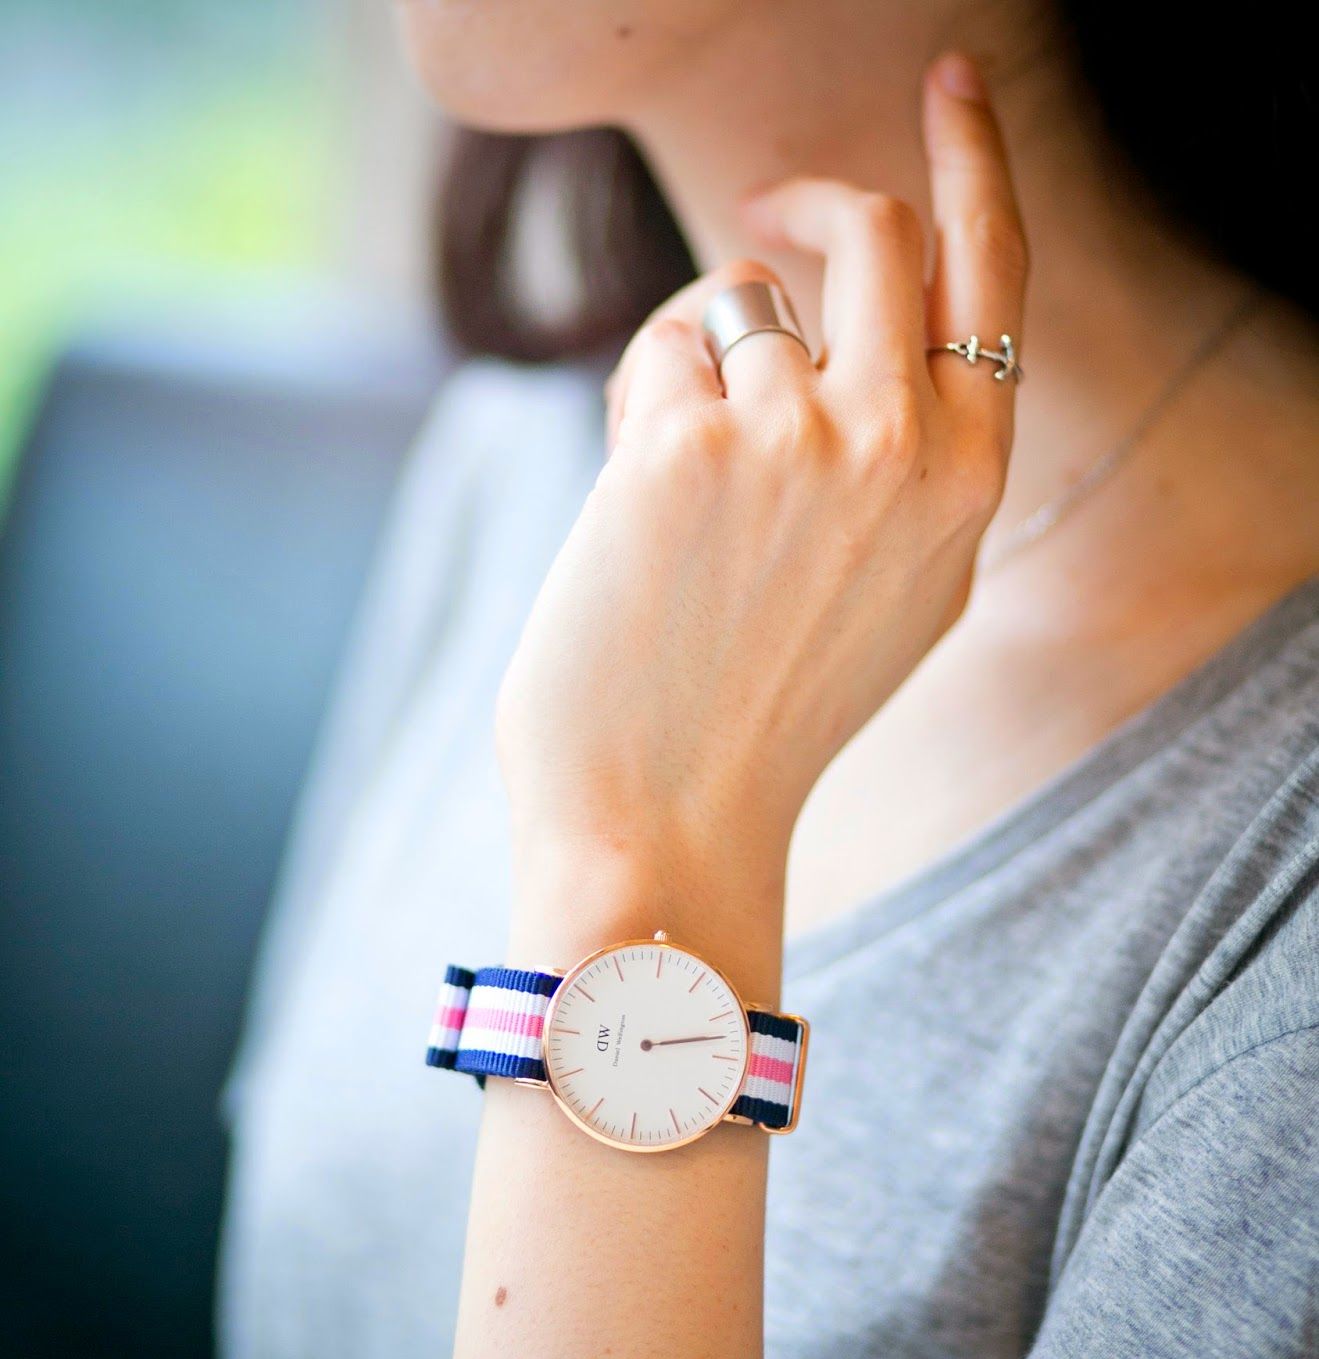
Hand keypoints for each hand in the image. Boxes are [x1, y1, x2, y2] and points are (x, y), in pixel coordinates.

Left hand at [496, 57, 1026, 887]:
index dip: (970, 162)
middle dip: (805, 203)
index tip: (948, 88)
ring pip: (736, 305)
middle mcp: (904, 441)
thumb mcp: (896, 587)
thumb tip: (842, 332)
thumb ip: (910, 458)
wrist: (669, 813)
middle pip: (869, 230)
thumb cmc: (767, 708)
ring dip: (698, 372)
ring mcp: (799, 436)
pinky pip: (661, 352)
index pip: (991, 272)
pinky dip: (641, 410)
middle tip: (760, 215)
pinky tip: (637, 516)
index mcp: (970, 480)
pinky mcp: (685, 442)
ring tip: (680, 505)